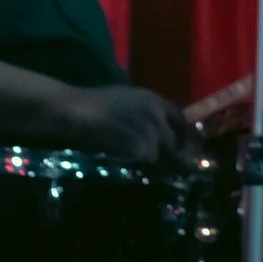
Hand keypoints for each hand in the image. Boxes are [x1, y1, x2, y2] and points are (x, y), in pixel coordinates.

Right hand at [63, 84, 199, 168]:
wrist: (80, 111)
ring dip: (150, 159)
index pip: (181, 119)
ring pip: (160, 154)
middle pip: (174, 141)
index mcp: (155, 100)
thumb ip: (148, 110)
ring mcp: (151, 132)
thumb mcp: (128, 98)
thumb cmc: (96, 103)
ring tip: (135, 159)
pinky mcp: (142, 148)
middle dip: (172, 153)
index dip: (182, 134)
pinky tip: (125, 160)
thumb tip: (159, 126)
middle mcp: (158, 115)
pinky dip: (138, 163)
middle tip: (166, 163)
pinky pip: (146, 161)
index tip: (180, 145)